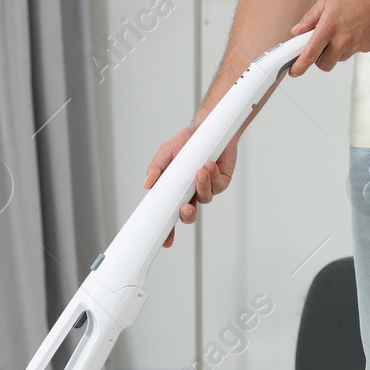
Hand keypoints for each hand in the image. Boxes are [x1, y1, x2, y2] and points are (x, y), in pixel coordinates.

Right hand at [145, 123, 239, 247]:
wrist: (207, 128)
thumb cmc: (185, 142)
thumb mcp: (165, 153)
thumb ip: (156, 169)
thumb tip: (147, 185)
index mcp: (176, 191)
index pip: (170, 215)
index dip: (168, 230)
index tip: (166, 241)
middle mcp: (191, 193)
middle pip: (189, 215)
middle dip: (187, 215)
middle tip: (185, 208)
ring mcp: (208, 188)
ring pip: (204, 198)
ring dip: (201, 187)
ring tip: (199, 172)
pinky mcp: (222, 181)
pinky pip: (218, 185)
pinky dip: (212, 175)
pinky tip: (208, 164)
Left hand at [289, 0, 369, 74]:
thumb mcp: (328, 0)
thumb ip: (310, 18)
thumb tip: (297, 31)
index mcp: (329, 27)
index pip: (309, 55)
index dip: (299, 67)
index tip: (293, 71)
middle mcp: (342, 40)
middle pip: (324, 65)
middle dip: (319, 60)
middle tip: (320, 48)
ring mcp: (356, 45)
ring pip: (340, 58)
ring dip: (336, 51)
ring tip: (343, 30)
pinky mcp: (368, 47)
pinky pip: (354, 52)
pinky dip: (351, 45)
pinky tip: (356, 29)